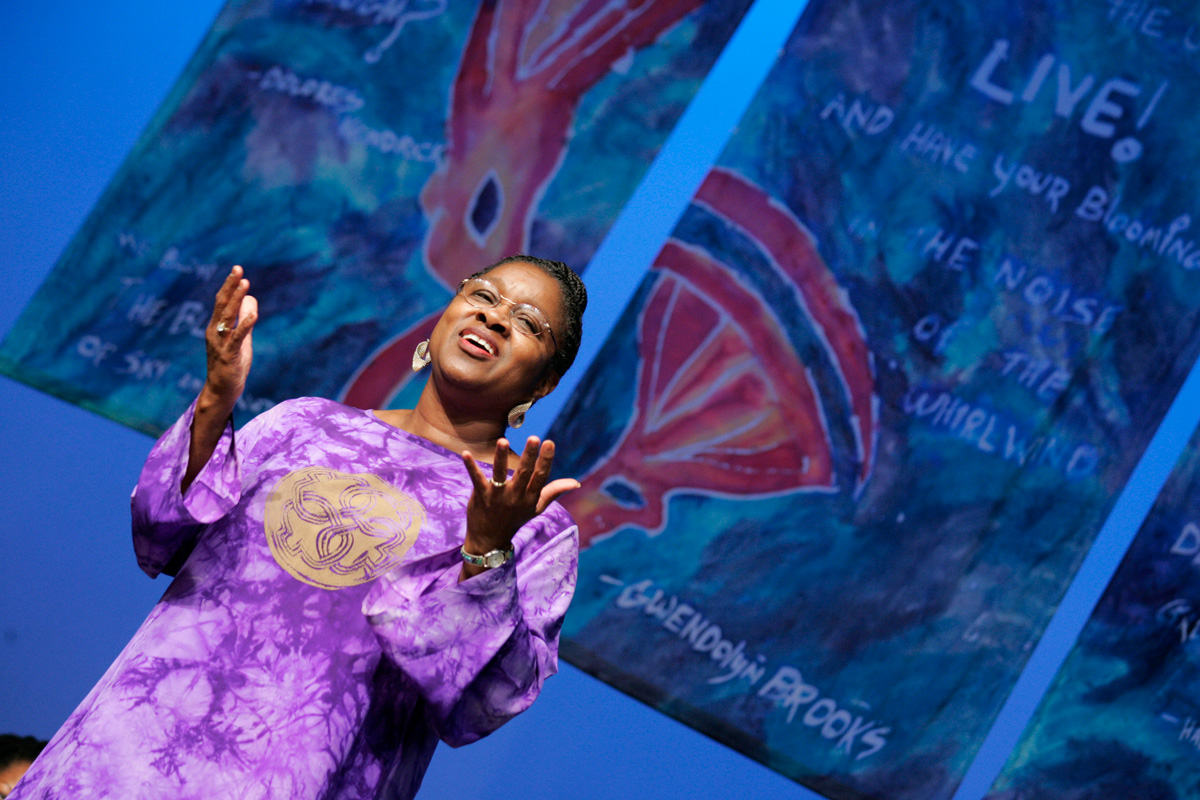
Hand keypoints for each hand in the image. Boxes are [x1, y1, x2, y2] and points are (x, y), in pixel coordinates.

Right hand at [203, 265, 257, 408]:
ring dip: (236, 299)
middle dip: (230, 286)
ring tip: (245, 284)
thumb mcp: (241, 339)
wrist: (222, 391)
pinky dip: (245, 325)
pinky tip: (253, 315)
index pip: (222, 302)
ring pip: (227, 318)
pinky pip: (237, 338)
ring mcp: (220, 344)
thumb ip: (245, 319)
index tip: (237, 270)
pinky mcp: (228, 356)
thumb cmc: (231, 364)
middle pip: (222, 305)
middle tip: (238, 269)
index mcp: (216, 327)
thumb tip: (251, 298)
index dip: (229, 286)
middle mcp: (215, 332)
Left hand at [460, 437, 578, 577]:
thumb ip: (554, 491)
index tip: (549, 443)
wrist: (490, 540)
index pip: (541, 476)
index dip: (545, 460)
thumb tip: (576, 483)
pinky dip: (471, 466)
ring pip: (500, 474)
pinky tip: (465, 453)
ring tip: (503, 441)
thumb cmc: (516, 519)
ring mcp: (497, 496)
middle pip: (524, 473)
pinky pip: (476, 479)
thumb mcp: (537, 507)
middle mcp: (515, 496)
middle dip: (529, 455)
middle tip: (534, 438)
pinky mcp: (480, 496)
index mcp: (530, 497)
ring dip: (501, 458)